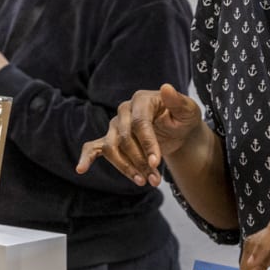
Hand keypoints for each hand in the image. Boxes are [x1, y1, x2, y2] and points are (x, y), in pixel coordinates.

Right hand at [76, 85, 203, 186]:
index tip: (156, 163)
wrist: (179, 130)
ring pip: (111, 148)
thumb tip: (166, 88)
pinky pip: (94, 147)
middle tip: (155, 180)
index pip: (139, 124)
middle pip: (124, 139)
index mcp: (141, 100)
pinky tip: (81, 169)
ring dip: (126, 167)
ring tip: (143, 181)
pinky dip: (87, 158)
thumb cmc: (184, 118)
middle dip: (140, 162)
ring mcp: (115, 125)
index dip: (147, 144)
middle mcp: (124, 110)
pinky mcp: (112, 138)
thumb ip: (178, 101)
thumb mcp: (188, 110)